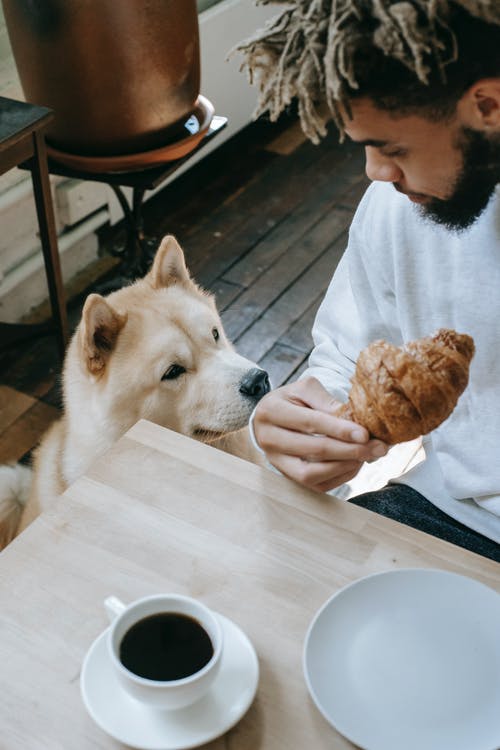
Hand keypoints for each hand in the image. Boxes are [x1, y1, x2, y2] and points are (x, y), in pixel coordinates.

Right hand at [253, 376, 387, 492]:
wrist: (271, 417)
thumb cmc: (292, 399)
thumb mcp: (306, 389)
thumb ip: (327, 402)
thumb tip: (355, 421)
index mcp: (272, 411)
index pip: (311, 423)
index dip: (340, 430)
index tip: (365, 434)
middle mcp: (268, 439)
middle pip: (313, 450)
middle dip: (349, 450)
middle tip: (376, 448)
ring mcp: (275, 461)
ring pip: (311, 474)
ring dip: (344, 466)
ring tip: (366, 456)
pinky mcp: (286, 476)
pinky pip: (315, 485)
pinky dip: (338, 477)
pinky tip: (354, 464)